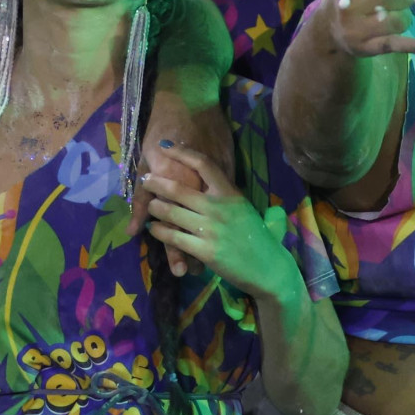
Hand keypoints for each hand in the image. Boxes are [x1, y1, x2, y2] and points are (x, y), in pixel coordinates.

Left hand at [144, 145, 310, 305]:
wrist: (267, 268)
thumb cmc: (256, 237)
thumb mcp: (244, 209)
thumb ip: (225, 196)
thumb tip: (204, 182)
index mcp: (231, 194)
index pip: (205, 165)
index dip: (182, 153)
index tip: (166, 146)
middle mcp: (220, 207)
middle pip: (180, 189)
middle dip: (157, 182)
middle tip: (146, 179)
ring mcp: (212, 229)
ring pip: (172, 213)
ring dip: (155, 207)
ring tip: (150, 205)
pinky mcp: (205, 251)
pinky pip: (173, 238)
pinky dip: (159, 231)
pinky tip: (153, 228)